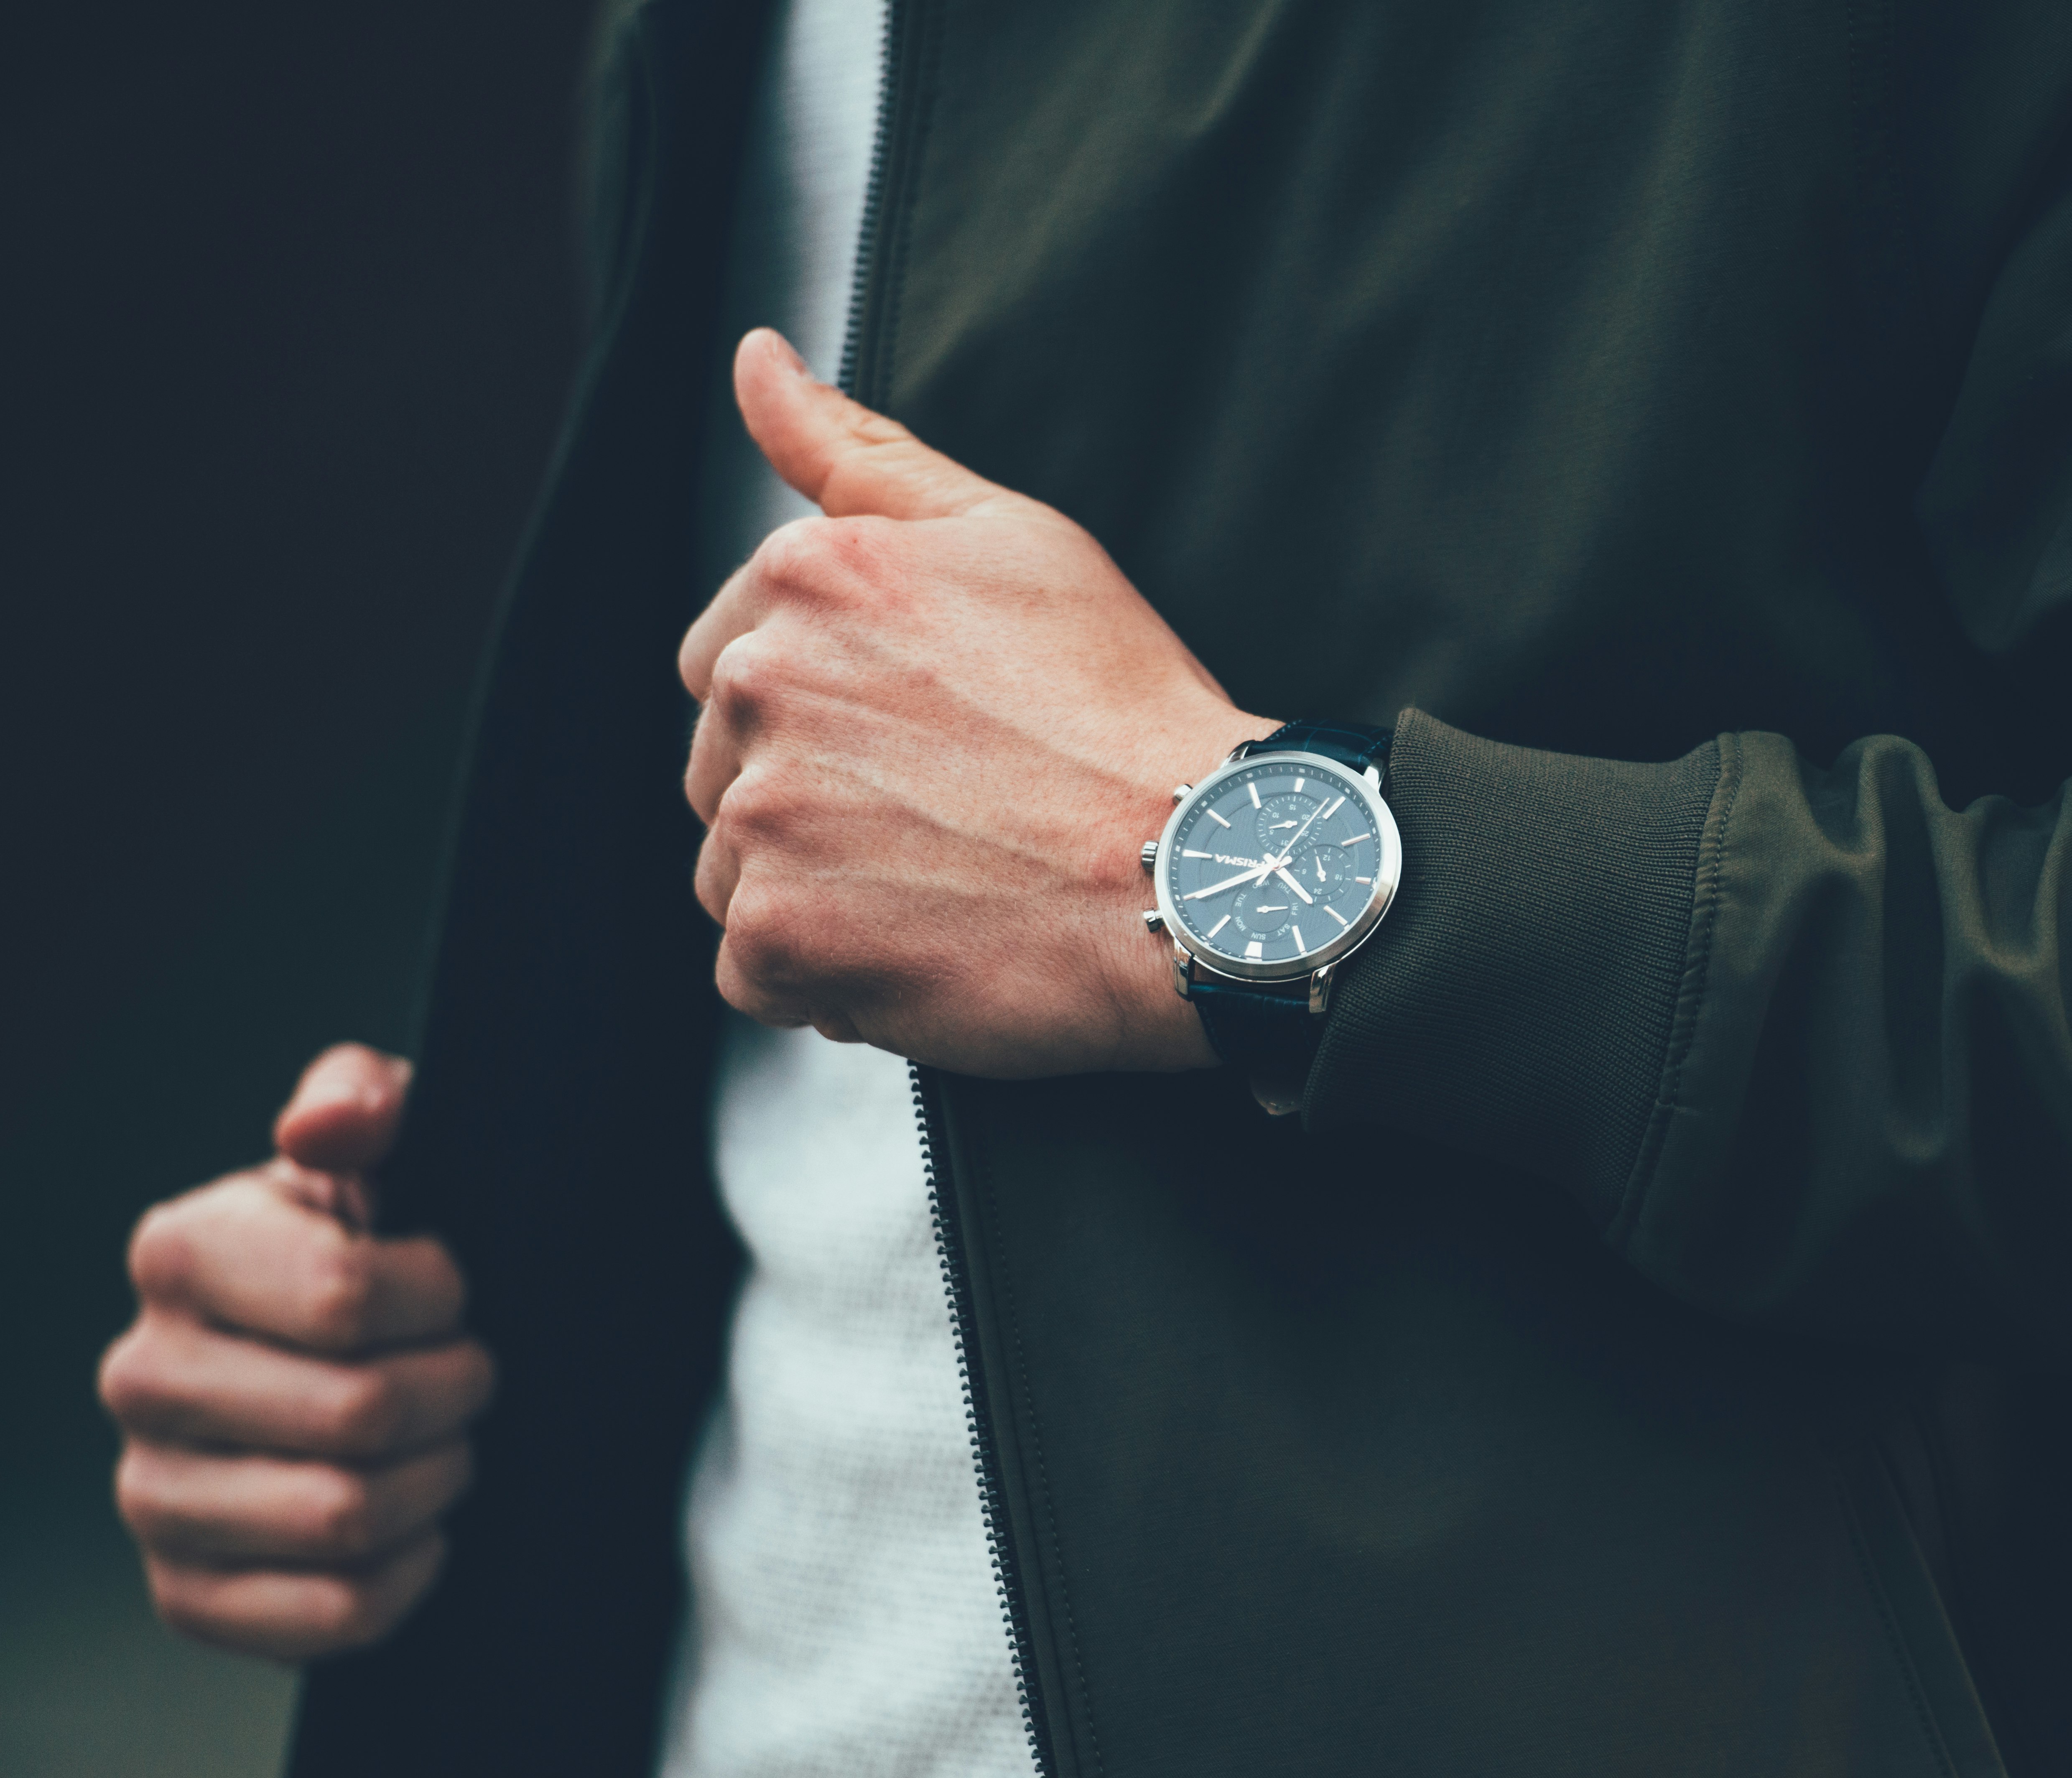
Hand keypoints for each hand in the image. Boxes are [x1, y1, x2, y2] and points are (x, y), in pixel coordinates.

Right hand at [99, 1045, 490, 1662]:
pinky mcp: (188, 1592)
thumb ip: (365, 1102)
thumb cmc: (387, 1243)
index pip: (346, 1299)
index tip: (452, 1292)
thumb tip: (325, 1126)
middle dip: (453, 1395)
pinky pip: (332, 1612)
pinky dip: (407, 1573)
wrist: (365, 1368)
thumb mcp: (390, 1148)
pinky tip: (414, 1525)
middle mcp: (141, 1375)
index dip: (439, 1300)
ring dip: (436, 1481)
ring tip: (443, 1444)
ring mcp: (153, 1493)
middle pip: (360, 1415)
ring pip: (347, 1516)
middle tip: (467, 1376)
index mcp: (180, 1254)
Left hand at [681, 328, 1272, 1076]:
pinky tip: (929, 950)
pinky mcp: (779, 936)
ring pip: (739, 869)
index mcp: (807, 578)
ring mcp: (763, 818)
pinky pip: (759, 973)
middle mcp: (763, 684)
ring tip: (948, 888)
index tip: (926, 742)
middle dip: (815, 798)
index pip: (733, 659)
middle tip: (953, 819)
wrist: (1199, 869)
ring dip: (819, 891)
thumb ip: (860, 451)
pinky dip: (830, 979)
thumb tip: (754, 358)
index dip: (831, 711)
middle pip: (726, 767)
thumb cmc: (1125, 708)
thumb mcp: (1008, 536)